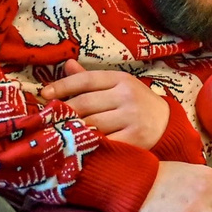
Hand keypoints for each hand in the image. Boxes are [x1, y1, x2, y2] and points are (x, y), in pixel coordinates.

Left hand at [50, 60, 170, 149]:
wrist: (167, 125)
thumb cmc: (137, 104)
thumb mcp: (119, 86)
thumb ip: (93, 79)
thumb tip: (67, 65)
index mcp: (121, 79)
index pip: (86, 80)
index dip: (62, 86)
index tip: (44, 94)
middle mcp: (126, 95)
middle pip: (85, 103)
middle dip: (63, 112)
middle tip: (46, 119)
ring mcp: (132, 117)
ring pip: (92, 123)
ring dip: (72, 129)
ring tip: (57, 133)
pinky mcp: (135, 139)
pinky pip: (105, 141)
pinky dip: (89, 144)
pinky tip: (78, 146)